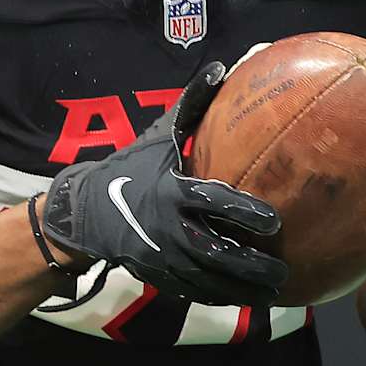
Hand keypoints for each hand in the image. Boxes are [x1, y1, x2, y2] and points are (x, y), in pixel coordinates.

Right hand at [39, 62, 288, 306]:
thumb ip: (191, 104)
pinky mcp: (156, 276)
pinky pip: (192, 292)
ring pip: (207, 280)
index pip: (214, 202)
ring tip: (272, 292)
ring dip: (240, 290)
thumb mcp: (159, 134)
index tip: (274, 220)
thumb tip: (222, 65)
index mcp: (171, 191)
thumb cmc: (130, 166)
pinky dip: (219, 297)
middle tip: (281, 271)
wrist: (83, 211)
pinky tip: (244, 299)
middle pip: (216, 252)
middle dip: (250, 265)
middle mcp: (166, 228)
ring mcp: (161, 257)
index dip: (244, 212)